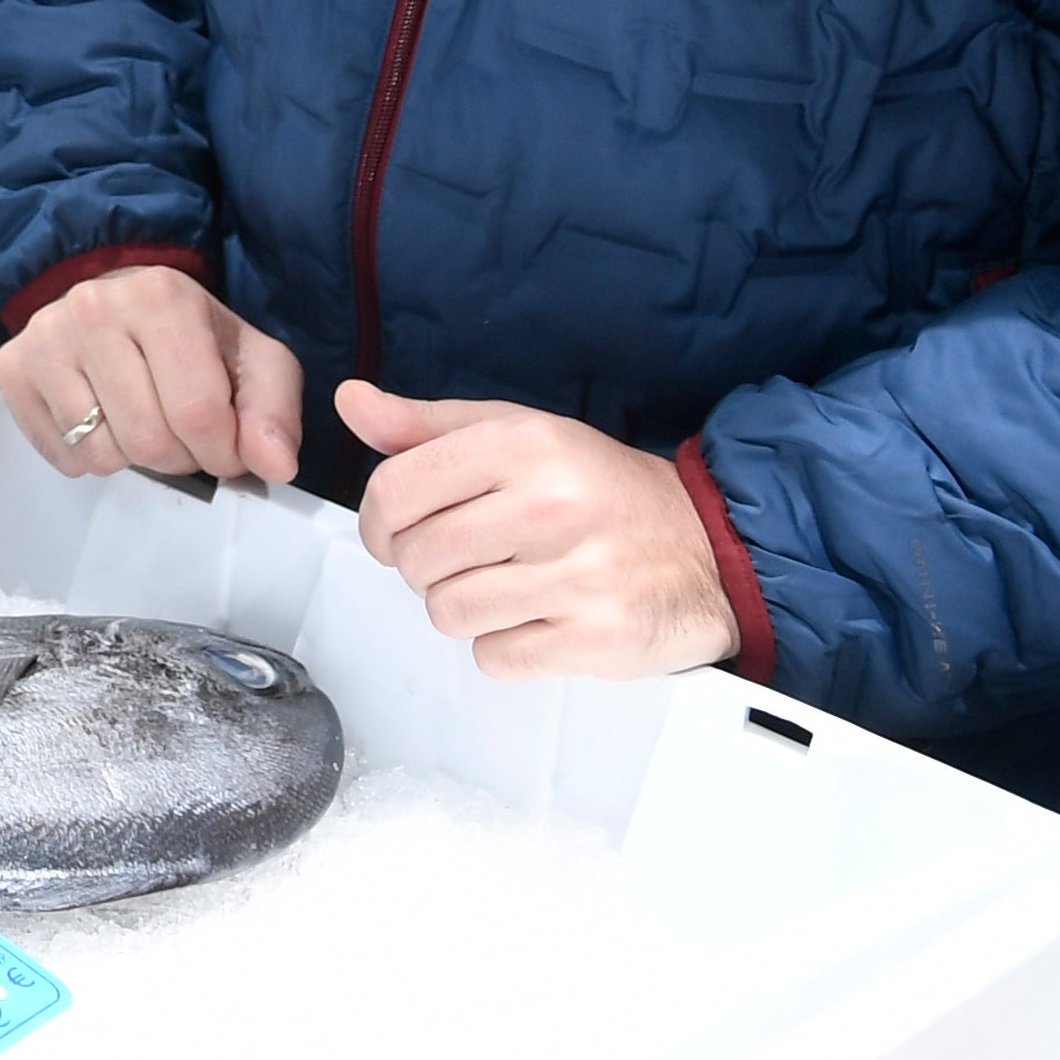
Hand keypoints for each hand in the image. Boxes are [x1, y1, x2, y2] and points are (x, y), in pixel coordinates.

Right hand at [0, 265, 299, 484]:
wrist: (119, 301)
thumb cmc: (190, 334)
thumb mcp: (251, 359)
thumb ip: (273, 411)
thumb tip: (275, 465)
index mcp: (161, 296)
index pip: (199, 414)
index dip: (223, 452)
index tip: (225, 445)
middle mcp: (93, 308)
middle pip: (149, 440)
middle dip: (179, 457)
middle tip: (181, 433)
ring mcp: (45, 338)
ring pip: (103, 453)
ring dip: (133, 457)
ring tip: (141, 420)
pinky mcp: (14, 370)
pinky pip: (64, 456)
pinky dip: (91, 457)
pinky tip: (103, 419)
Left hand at [338, 381, 737, 680]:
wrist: (707, 547)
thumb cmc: (601, 489)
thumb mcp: (518, 434)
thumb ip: (427, 425)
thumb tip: (352, 402)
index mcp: (523, 444)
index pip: (396, 489)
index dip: (378, 521)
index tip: (393, 532)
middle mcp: (550, 505)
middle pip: (416, 558)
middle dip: (423, 566)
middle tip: (460, 560)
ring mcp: (576, 576)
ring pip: (448, 612)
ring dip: (461, 608)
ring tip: (501, 586)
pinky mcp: (595, 638)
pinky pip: (495, 657)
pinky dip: (503, 646)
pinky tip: (536, 618)